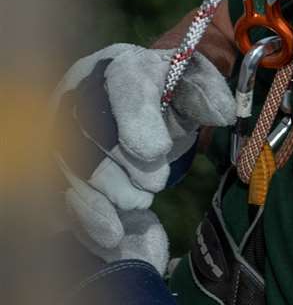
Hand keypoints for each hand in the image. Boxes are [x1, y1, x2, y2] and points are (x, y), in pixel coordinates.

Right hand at [55, 44, 235, 258]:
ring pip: (74, 166)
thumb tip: (222, 113)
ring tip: (138, 202)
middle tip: (153, 182)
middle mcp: (81, 95)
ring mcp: (62, 133)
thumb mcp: (190, 84)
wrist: (135, 105)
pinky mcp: (58, 169)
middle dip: (123, 164)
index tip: (156, 151)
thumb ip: (206, 92)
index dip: (136, 118)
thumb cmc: (164, 94)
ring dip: (107, 192)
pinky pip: (66, 196)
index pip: (124, 85)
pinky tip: (110, 238)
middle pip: (92, 130)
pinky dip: (88, 219)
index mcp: (120, 67)